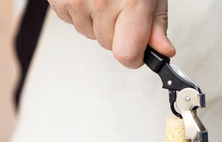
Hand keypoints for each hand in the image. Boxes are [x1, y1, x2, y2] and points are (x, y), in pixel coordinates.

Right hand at [48, 0, 174, 67]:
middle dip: (117, 32)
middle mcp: (101, 3)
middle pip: (109, 46)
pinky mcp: (58, 0)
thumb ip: (156, 23)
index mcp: (130, 2)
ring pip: (89, 34)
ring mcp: (77, 1)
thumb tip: (163, 50)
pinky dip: (80, 11)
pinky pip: (72, 21)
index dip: (135, 56)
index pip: (127, 55)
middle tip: (120, 6)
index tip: (139, 49)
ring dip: (97, 21)